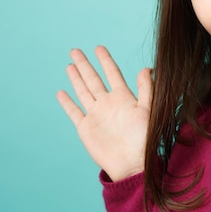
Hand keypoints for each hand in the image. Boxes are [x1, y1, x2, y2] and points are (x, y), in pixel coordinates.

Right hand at [56, 46, 150, 180]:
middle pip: (93, 79)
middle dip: (84, 65)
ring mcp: (96, 115)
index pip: (112, 74)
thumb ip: (147, 89)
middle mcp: (108, 104)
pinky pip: (74, 112)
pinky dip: (67, 103)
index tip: (99, 48)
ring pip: (83, 92)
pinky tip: (61, 93)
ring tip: (69, 65)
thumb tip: (148, 68)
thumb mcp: (148, 110)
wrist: (133, 164)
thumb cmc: (144, 139)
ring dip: (76, 78)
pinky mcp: (85, 128)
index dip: (105, 60)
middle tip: (75, 51)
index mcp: (123, 98)